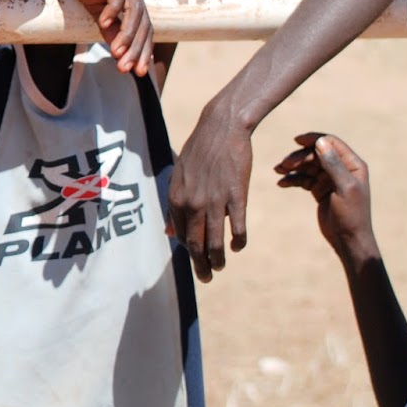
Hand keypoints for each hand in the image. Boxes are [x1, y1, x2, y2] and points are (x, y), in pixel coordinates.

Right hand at [50, 0, 152, 75]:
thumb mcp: (92, 2)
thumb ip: (105, 22)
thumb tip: (115, 47)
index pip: (143, 27)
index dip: (141, 50)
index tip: (134, 73)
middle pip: (143, 23)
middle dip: (137, 49)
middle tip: (128, 70)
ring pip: (134, 11)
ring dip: (127, 34)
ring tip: (117, 53)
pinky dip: (113, 9)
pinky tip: (103, 23)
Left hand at [167, 110, 250, 281]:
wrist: (222, 128)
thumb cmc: (199, 151)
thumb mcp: (179, 175)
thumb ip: (174, 205)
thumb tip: (169, 233)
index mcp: (176, 198)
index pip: (181, 235)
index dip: (188, 250)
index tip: (195, 257)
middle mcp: (192, 204)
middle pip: (195, 245)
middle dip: (201, 266)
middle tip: (207, 277)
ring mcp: (214, 201)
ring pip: (214, 242)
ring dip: (217, 260)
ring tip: (220, 267)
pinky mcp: (236, 197)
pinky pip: (236, 229)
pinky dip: (237, 241)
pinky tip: (237, 246)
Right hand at [274, 132, 376, 262]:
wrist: (348, 239)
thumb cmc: (351, 214)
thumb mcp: (344, 187)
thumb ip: (333, 164)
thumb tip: (320, 142)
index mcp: (353, 164)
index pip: (330, 143)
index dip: (313, 139)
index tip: (295, 141)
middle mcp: (342, 169)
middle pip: (316, 154)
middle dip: (299, 157)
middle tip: (283, 165)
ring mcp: (329, 179)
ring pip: (307, 166)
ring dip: (292, 167)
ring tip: (277, 171)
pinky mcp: (320, 190)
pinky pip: (304, 179)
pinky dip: (293, 179)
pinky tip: (281, 183)